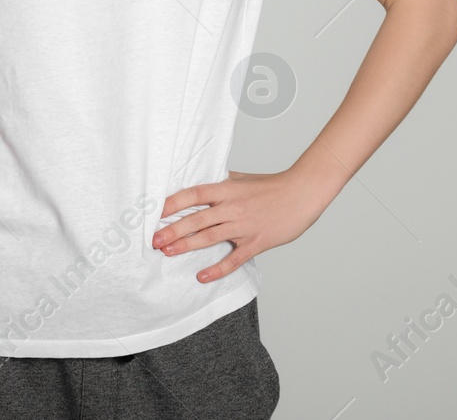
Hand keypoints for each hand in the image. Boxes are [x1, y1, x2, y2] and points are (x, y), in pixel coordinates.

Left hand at [151, 169, 331, 283]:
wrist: (302, 193)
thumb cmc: (272, 186)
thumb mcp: (242, 179)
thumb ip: (221, 183)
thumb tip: (199, 185)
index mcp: (227, 189)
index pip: (194, 194)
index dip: (173, 202)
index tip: (155, 210)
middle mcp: (233, 207)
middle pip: (197, 219)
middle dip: (173, 229)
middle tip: (153, 239)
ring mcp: (244, 226)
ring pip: (210, 238)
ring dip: (187, 246)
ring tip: (168, 252)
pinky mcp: (256, 242)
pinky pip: (234, 259)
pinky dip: (217, 269)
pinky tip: (202, 277)